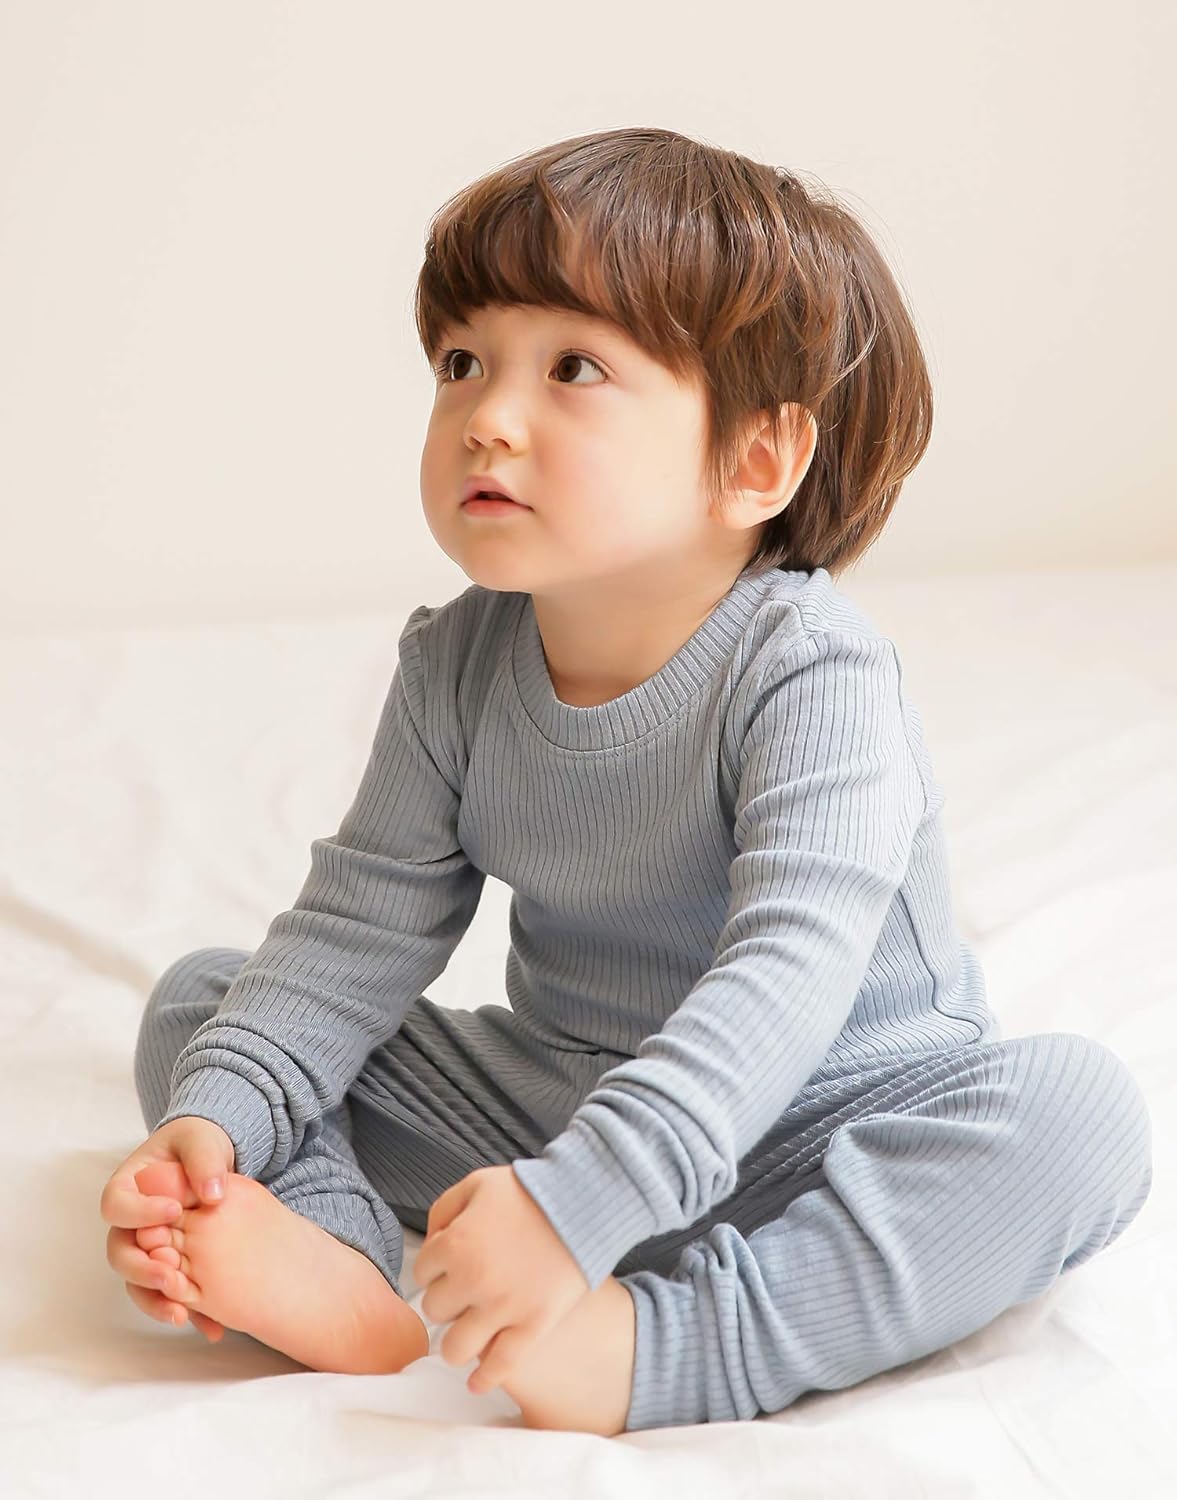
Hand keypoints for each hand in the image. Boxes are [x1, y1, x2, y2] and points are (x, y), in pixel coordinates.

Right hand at [100, 1116, 235, 1331]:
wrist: (212, 1163)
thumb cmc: (197, 1145)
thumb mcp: (200, 1140)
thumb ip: (203, 1159)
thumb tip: (211, 1194)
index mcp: (128, 1187)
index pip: (116, 1205)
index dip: (140, 1213)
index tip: (175, 1210)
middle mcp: (130, 1223)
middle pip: (118, 1253)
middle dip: (141, 1269)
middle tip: (170, 1276)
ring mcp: (147, 1248)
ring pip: (137, 1283)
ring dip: (156, 1301)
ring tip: (182, 1314)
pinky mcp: (169, 1267)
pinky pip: (170, 1295)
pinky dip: (189, 1312)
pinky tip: (212, 1327)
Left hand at [414, 1164, 589, 1396]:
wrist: (581, 1203)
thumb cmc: (528, 1191)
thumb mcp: (477, 1183)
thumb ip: (443, 1210)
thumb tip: (432, 1243)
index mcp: (456, 1243)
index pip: (422, 1271)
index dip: (436, 1266)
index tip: (451, 1264)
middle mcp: (473, 1280)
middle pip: (436, 1309)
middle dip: (448, 1299)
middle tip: (465, 1292)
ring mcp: (504, 1307)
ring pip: (456, 1348)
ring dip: (457, 1341)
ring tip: (468, 1333)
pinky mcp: (534, 1325)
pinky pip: (501, 1365)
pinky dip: (484, 1379)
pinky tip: (477, 1383)